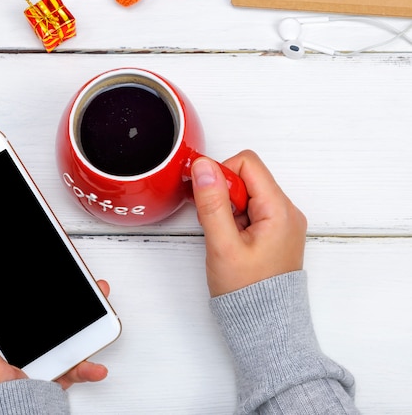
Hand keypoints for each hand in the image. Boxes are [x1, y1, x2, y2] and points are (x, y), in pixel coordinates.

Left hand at [0, 280, 110, 391]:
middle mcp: (3, 352)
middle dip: (45, 298)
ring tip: (93, 311)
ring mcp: (27, 362)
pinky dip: (83, 364)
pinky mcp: (46, 375)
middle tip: (56, 279)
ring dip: (75, 325)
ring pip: (51, 333)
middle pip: (23, 315)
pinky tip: (93, 365)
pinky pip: (68, 363)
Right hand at [191, 151, 306, 296]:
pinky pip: (251, 208)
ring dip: (227, 206)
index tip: (209, 199)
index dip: (221, 174)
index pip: (247, 163)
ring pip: (247, 191)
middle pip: (247, 175)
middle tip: (215, 222)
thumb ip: (212, 203)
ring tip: (223, 235)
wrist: (265, 326)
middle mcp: (286, 211)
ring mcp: (282, 221)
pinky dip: (234, 217)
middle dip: (223, 192)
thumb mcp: (223, 245)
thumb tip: (203, 166)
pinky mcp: (274, 231)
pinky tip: (229, 238)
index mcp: (280, 210)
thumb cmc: (248, 292)